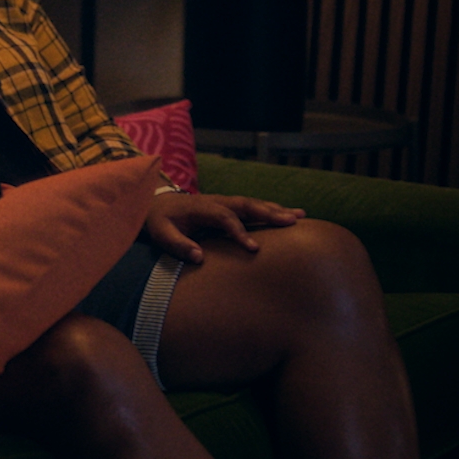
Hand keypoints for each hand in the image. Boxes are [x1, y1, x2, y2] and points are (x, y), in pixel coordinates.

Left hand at [141, 192, 306, 263]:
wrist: (157, 204)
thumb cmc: (160, 222)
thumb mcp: (161, 235)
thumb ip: (178, 245)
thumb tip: (199, 258)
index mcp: (200, 208)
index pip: (224, 217)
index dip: (239, 231)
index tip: (254, 248)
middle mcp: (216, 201)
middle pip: (246, 204)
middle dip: (269, 213)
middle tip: (290, 222)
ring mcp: (224, 202)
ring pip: (254, 203)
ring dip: (277, 209)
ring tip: (300, 216)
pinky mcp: (229, 207)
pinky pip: (253, 207)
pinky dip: (272, 209)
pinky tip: (290, 216)